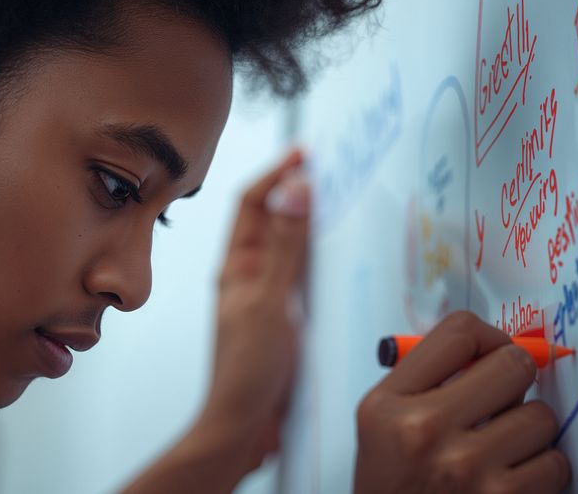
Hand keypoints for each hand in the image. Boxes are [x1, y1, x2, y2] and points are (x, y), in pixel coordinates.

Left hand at [122, 150, 309, 493]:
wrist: (243, 426)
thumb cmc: (245, 370)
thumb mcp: (270, 301)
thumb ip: (286, 247)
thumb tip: (296, 188)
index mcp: (235, 265)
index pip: (251, 202)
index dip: (275, 171)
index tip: (305, 150)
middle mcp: (250, 274)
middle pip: (274, 219)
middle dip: (298, 189)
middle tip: (333, 167)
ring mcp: (268, 295)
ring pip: (292, 246)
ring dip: (312, 221)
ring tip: (342, 199)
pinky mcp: (287, 317)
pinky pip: (305, 275)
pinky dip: (322, 257)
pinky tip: (342, 254)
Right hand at [354, 311, 570, 492]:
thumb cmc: (392, 486)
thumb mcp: (380, 425)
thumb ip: (423, 382)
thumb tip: (490, 348)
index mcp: (388, 404)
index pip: (458, 333)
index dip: (488, 337)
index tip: (492, 352)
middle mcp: (424, 430)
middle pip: (512, 364)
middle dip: (516, 379)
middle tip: (504, 396)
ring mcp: (466, 467)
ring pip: (541, 416)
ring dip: (530, 430)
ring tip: (503, 446)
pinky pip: (554, 462)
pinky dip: (542, 469)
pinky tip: (512, 476)